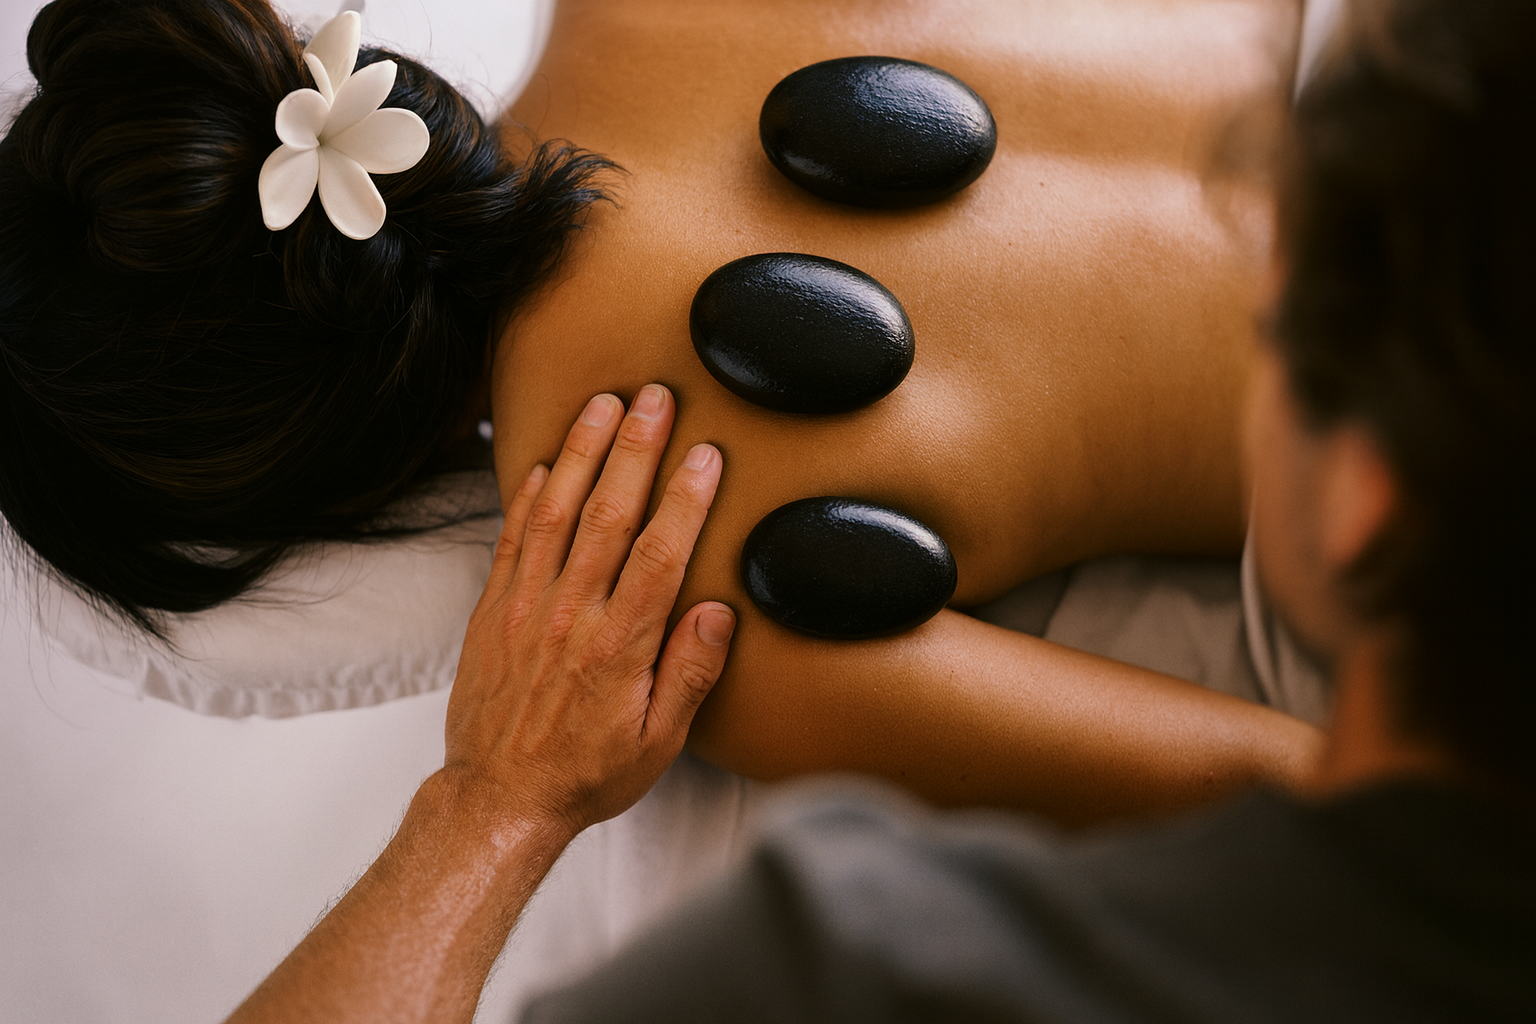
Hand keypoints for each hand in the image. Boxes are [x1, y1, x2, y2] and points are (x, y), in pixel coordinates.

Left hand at [444, 383, 732, 836]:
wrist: (499, 799)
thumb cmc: (586, 773)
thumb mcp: (659, 743)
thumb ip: (690, 673)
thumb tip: (718, 611)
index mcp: (620, 646)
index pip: (661, 554)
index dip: (686, 499)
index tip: (706, 455)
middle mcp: (571, 615)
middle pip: (609, 514)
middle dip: (636, 449)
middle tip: (657, 398)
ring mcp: (527, 606)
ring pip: (558, 511)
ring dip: (583, 452)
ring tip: (604, 404)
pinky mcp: (494, 608)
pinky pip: (513, 537)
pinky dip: (530, 493)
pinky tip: (549, 459)